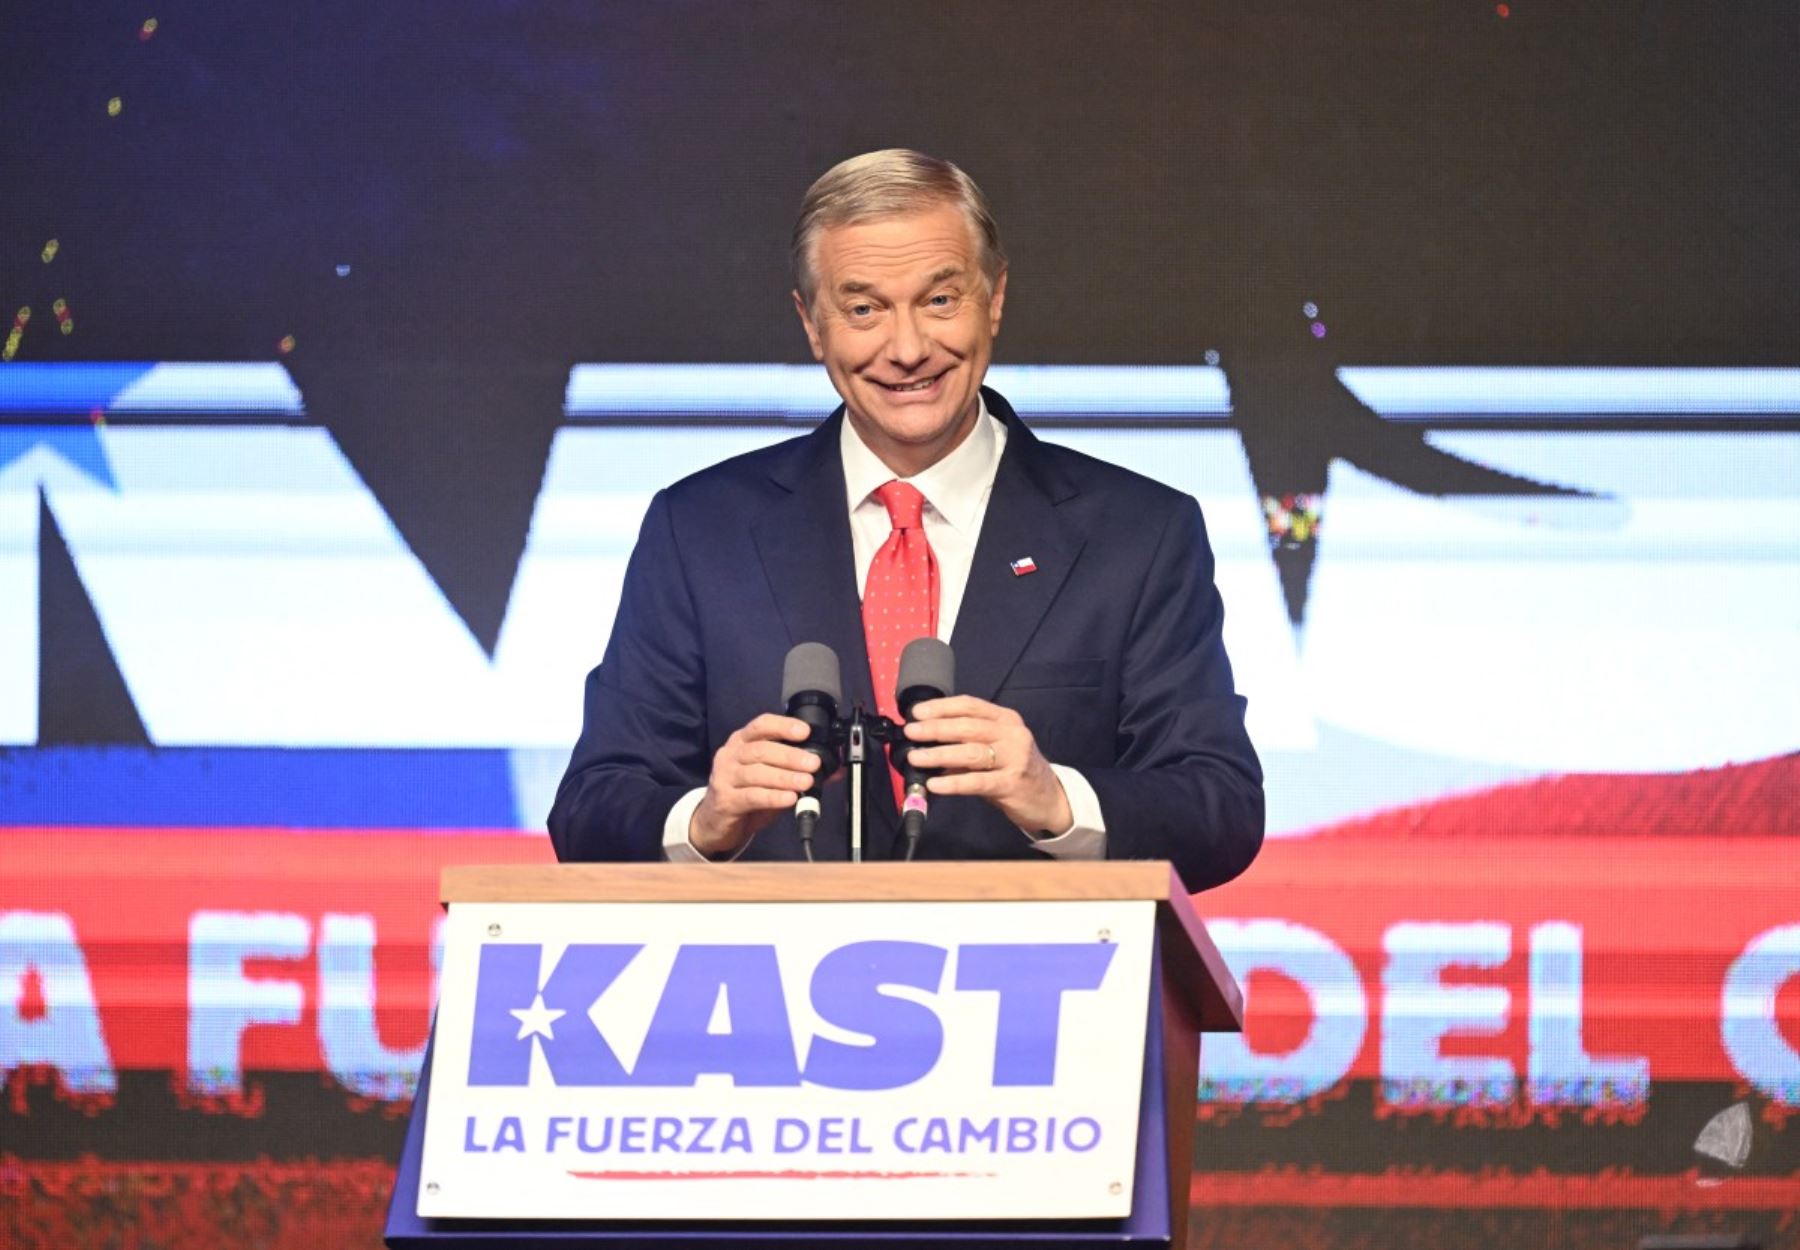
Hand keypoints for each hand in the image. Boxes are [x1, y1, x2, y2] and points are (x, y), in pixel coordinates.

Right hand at [690, 714, 819, 857]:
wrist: (716, 822)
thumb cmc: (746, 793)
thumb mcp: (771, 778)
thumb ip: (798, 771)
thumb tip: (834, 770)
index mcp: (742, 742)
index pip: (761, 725)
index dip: (783, 726)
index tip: (805, 731)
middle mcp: (731, 755)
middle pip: (761, 750)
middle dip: (790, 756)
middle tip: (813, 764)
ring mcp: (725, 777)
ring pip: (756, 773)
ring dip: (784, 777)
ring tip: (805, 782)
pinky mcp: (725, 800)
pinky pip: (751, 796)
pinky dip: (773, 796)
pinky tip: (788, 798)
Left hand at [902, 695, 1071, 835]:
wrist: (1050, 799)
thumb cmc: (1016, 770)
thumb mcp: (997, 750)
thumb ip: (967, 745)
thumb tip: (927, 745)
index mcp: (1006, 720)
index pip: (970, 705)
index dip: (942, 707)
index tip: (917, 712)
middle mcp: (1012, 734)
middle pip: (968, 727)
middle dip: (936, 728)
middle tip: (912, 732)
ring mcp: (1014, 758)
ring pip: (971, 752)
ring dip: (940, 754)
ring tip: (916, 757)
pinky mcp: (1011, 784)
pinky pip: (977, 781)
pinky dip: (953, 782)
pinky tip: (935, 784)